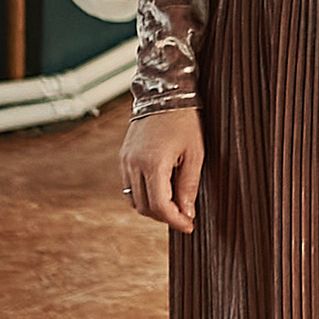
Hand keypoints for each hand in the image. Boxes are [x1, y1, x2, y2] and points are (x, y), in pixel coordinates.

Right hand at [121, 105, 203, 232]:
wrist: (164, 93)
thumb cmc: (185, 121)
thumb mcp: (195, 153)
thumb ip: (189, 185)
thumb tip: (187, 213)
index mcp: (153, 164)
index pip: (160, 206)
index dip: (175, 220)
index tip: (189, 226)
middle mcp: (133, 165)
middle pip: (144, 207)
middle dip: (164, 216)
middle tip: (184, 216)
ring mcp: (125, 161)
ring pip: (134, 200)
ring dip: (153, 208)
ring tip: (174, 205)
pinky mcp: (123, 157)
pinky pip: (129, 186)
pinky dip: (144, 195)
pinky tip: (161, 191)